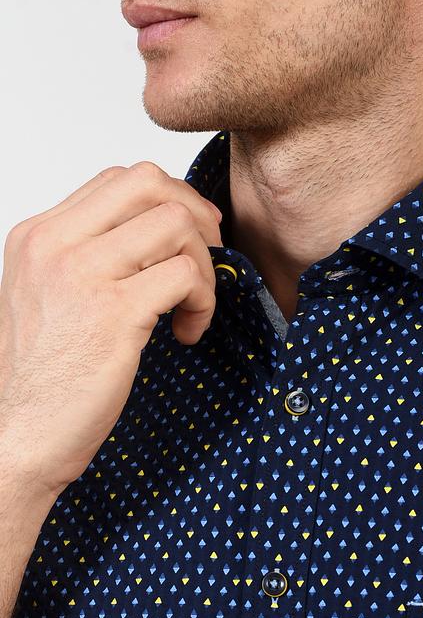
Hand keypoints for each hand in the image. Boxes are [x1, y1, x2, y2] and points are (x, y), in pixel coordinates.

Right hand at [0, 161, 222, 498]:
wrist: (17, 436)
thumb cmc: (41, 382)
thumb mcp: (48, 302)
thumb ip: (87, 263)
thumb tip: (152, 245)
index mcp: (37, 236)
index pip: (117, 180)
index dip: (168, 200)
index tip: (190, 237)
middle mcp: (55, 245)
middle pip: (148, 182)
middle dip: (195, 216)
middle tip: (209, 260)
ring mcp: (83, 274)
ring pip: (175, 224)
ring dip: (204, 266)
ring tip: (192, 309)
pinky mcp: (114, 313)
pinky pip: (186, 276)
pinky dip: (204, 303)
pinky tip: (186, 335)